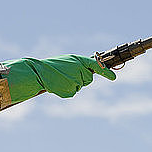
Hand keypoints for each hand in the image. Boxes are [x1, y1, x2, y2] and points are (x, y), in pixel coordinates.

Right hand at [2, 54, 116, 102]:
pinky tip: (59, 85)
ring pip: (81, 85)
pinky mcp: (70, 91)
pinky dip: (67, 90)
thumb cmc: (53, 66)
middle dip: (81, 77)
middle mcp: (79, 70)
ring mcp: (75, 81)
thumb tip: (91, 71)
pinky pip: (73, 92)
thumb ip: (80, 65)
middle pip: (89, 78)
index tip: (114, 78)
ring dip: (73, 83)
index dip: (106, 72)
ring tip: (61, 78)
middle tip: (67, 74)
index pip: (96, 65)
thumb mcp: (68, 61)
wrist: (37, 72)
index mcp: (78, 60)